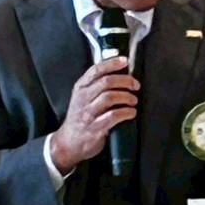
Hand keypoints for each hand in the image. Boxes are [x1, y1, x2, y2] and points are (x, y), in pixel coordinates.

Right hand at [48, 56, 138, 173]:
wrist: (69, 142)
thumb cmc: (80, 118)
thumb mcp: (82, 97)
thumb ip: (96, 85)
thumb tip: (118, 72)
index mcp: (80, 88)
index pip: (96, 70)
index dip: (112, 64)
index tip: (125, 61)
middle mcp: (83, 98)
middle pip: (106, 82)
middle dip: (125, 81)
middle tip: (135, 85)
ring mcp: (88, 113)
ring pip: (110, 97)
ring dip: (126, 97)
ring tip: (133, 100)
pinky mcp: (95, 128)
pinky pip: (113, 116)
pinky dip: (125, 112)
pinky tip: (131, 112)